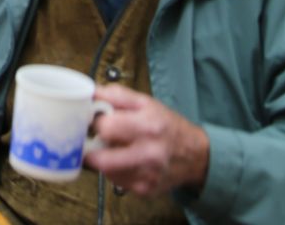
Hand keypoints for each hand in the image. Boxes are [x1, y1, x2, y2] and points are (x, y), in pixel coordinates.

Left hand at [83, 84, 209, 196]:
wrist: (195, 155)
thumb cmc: (168, 126)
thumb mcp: (145, 102)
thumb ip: (115, 95)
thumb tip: (89, 93)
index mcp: (148, 127)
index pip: (105, 128)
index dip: (96, 123)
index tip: (97, 121)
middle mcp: (149, 154)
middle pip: (101, 159)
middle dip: (93, 148)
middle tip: (97, 140)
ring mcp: (147, 176)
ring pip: (106, 172)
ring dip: (103, 160)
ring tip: (114, 149)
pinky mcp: (145, 190)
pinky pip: (116, 182)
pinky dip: (115, 171)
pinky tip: (125, 161)